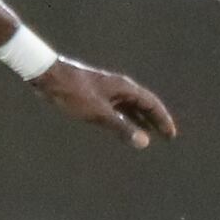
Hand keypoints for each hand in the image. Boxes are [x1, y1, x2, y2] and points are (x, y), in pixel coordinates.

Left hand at [38, 58, 175, 144]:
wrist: (49, 77)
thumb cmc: (74, 93)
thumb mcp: (99, 113)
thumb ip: (122, 128)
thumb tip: (145, 142)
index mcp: (124, 88)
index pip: (152, 104)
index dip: (163, 119)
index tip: (170, 135)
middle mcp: (119, 87)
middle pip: (144, 105)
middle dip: (155, 120)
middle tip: (166, 136)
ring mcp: (108, 91)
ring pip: (130, 107)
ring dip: (141, 120)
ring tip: (149, 134)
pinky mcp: (96, 95)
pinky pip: (117, 109)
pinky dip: (125, 119)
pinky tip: (123, 127)